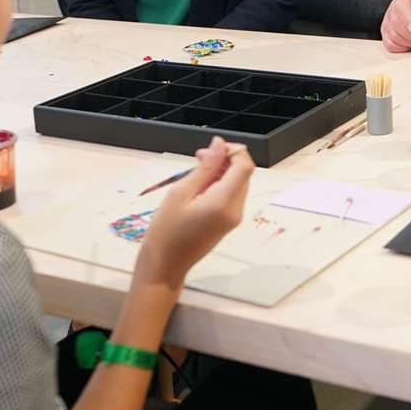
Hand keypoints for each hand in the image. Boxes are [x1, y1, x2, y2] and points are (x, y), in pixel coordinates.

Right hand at [136, 139, 253, 287]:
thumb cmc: (166, 229)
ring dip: (222, 172)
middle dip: (225, 160)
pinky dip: (220, 185)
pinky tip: (200, 186)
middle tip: (198, 157)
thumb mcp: (181, 192)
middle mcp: (235, 210)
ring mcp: (234, 218)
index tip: (211, 148)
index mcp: (224, 203)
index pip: (245, 167)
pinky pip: (232, 195)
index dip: (233, 151)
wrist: (165, 265)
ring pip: (238, 183)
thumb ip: (205, 167)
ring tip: (196, 170)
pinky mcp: (229, 223)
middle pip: (243, 174)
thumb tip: (220, 145)